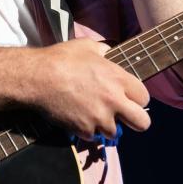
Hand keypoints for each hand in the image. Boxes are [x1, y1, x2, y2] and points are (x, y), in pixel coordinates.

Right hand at [22, 38, 150, 143]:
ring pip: (116, 133)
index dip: (138, 98)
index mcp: (118, 79)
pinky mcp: (84, 130)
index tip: (129, 98)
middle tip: (124, 116)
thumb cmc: (61, 58)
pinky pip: (93, 136)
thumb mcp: (87, 46)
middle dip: (136, 121)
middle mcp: (114, 101)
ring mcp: (99, 118)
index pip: (145, 97)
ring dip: (107, 126)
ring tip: (96, 116)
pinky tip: (79, 118)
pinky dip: (88, 131)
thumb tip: (108, 54)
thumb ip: (104, 51)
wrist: (37, 77)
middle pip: (143, 123)